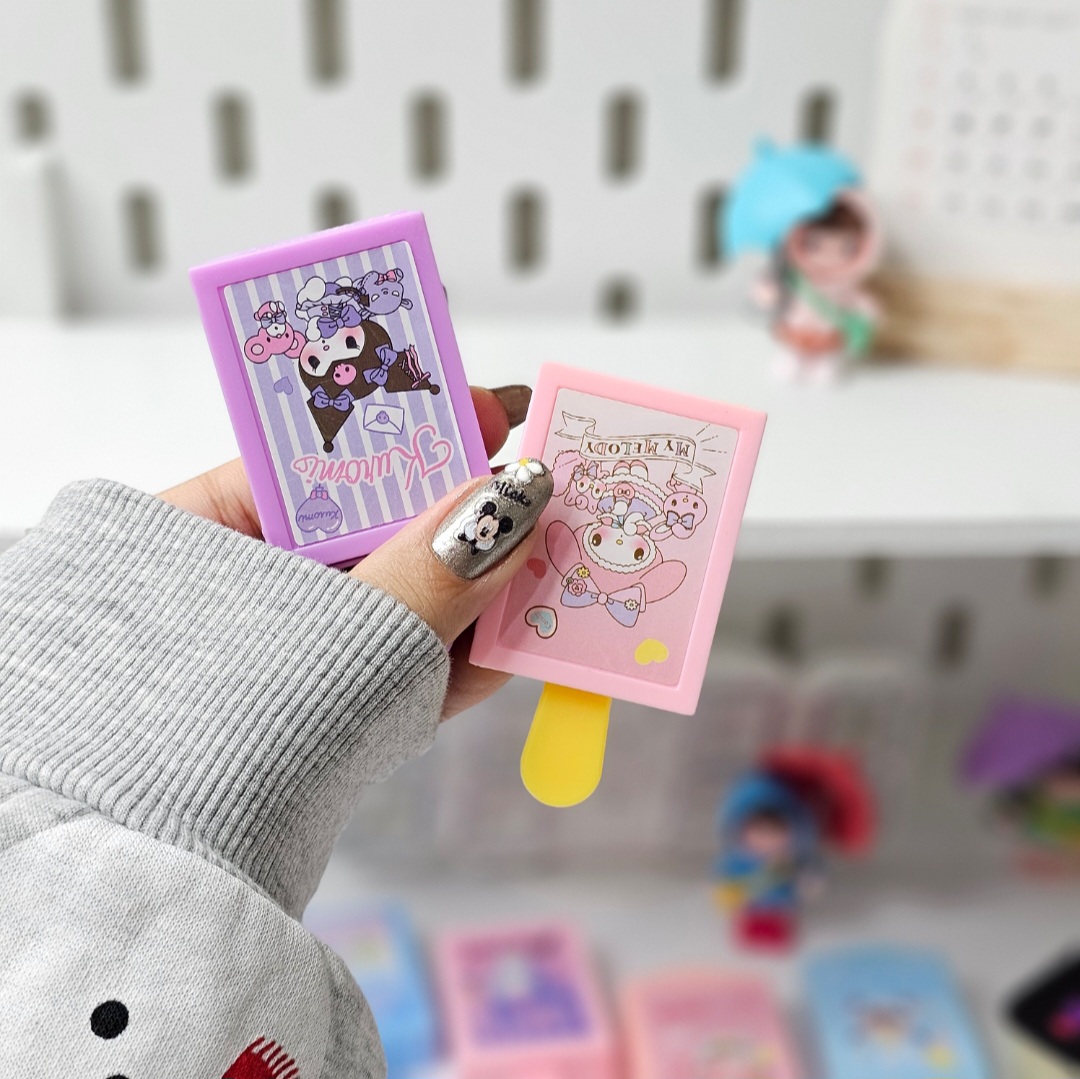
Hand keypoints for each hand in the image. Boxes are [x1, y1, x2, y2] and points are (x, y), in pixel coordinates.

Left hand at [159, 384, 533, 718]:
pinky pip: (394, 666)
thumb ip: (434, 568)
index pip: (326, 454)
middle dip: (464, 519)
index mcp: (207, 526)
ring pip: (395, 599)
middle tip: (545, 495)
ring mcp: (280, 648)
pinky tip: (518, 641)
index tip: (496, 413)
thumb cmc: (212, 736)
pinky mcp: (316, 710)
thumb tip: (517, 498)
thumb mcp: (336, 633)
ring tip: (552, 563)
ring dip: (476, 591)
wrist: (160, 892)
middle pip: (375, 528)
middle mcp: (240, 581)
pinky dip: (454, 658)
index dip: (416, 431)